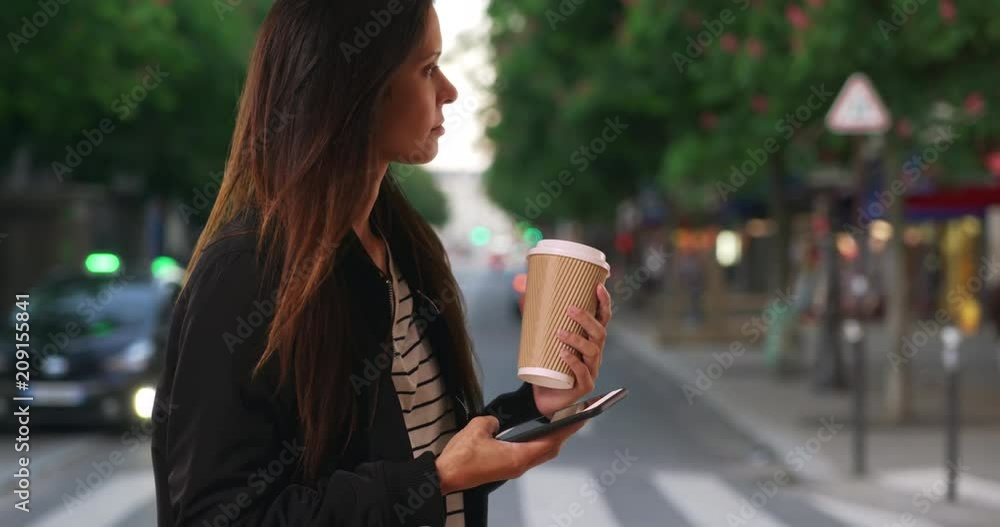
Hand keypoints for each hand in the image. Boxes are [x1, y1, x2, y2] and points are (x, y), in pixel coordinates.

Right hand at [434, 416, 586, 493]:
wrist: (446, 475)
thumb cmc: (461, 457)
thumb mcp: (478, 428)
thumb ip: (492, 421)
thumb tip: (496, 423)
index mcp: (517, 457)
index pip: (550, 442)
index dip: (566, 429)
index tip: (579, 419)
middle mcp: (519, 465)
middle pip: (549, 450)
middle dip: (562, 435)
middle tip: (573, 419)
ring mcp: (512, 468)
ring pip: (539, 454)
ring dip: (550, 441)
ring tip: (558, 425)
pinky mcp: (504, 469)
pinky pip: (528, 456)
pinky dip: (537, 445)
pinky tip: (534, 435)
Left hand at [533, 282, 612, 416]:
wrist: (538, 395)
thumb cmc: (544, 363)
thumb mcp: (540, 334)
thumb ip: (534, 311)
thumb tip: (522, 285)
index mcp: (589, 339)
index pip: (603, 318)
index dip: (604, 303)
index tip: (598, 287)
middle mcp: (594, 353)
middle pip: (600, 333)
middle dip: (587, 319)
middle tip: (570, 309)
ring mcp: (591, 370)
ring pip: (593, 351)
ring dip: (577, 339)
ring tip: (560, 333)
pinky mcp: (584, 386)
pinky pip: (583, 372)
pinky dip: (574, 362)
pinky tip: (563, 354)